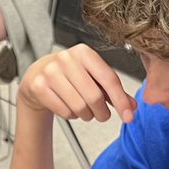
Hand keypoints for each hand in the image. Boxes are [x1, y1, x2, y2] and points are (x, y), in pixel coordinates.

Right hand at [18, 44, 136, 123]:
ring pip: (79, 107)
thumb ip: (114, 91)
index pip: (109, 79)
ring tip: (84, 110)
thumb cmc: (70, 75)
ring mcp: (50, 72)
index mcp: (84, 52)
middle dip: (102, 112)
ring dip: (86, 115)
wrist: (37, 76)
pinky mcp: (38, 86)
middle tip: (102, 115)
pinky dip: (71, 115)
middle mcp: (66, 58)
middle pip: (94, 96)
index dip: (121, 101)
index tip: (128, 116)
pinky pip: (64, 111)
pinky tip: (68, 107)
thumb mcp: (93, 77)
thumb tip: (131, 107)